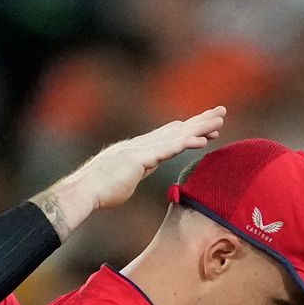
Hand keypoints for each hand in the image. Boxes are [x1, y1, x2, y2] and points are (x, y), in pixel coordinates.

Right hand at [30, 106, 225, 240]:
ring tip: (220, 120)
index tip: (204, 126)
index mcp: (136, 150)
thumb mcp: (121, 180)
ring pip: (177, 136)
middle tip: (220, 111)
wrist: (83, 192)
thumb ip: (132, 173)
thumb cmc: (98, 192)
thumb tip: (135, 174)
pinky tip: (203, 140)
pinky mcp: (141, 159)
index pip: (166, 136)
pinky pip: (169, 150)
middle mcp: (140, 145)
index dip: (186, 130)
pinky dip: (187, 143)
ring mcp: (140, 150)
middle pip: (176, 130)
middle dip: (199, 120)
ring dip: (200, 127)